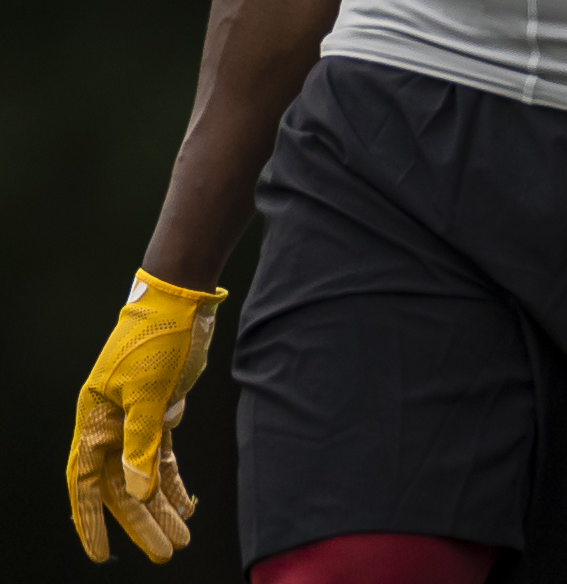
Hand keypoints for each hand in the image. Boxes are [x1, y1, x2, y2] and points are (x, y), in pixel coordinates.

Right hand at [67, 270, 225, 562]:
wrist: (180, 302)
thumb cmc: (157, 341)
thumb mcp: (148, 393)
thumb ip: (141, 443)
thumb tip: (140, 493)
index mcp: (95, 422)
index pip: (87, 483)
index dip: (90, 521)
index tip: (100, 555)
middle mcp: (110, 425)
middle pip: (121, 487)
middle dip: (141, 523)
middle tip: (165, 552)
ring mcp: (135, 420)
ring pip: (144, 475)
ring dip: (162, 507)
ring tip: (181, 539)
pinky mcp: (160, 412)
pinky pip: (162, 456)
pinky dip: (173, 480)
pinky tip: (187, 505)